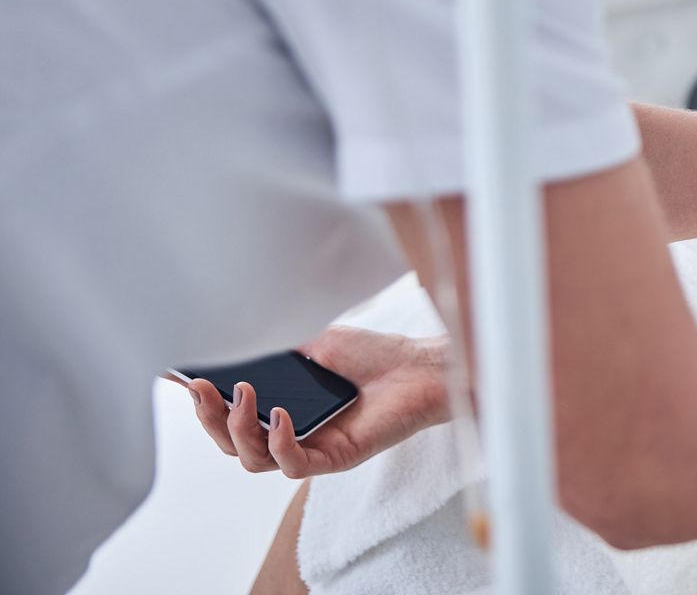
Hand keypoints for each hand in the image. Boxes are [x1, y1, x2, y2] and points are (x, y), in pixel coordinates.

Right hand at [170, 326, 450, 478]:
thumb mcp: (314, 340)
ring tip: (247, 394)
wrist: (422, 366)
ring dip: (239, 427)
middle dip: (208, 417)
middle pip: (231, 443)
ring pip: (253, 460)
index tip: (176, 376)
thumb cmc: (373, 354)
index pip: (228, 415)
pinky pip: (293, 465)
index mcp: (280, 407)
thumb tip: (229, 331)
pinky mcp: (335, 459)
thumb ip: (273, 343)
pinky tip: (280, 416)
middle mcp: (290, 433)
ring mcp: (311, 448)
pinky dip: (279, 442)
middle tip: (200, 387)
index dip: (199, 402)